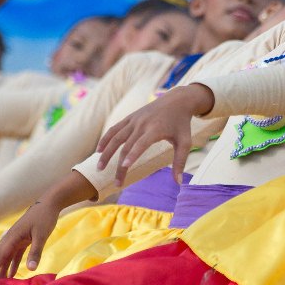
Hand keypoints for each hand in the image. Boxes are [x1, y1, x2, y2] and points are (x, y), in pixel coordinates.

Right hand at [0, 199, 61, 284]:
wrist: (49, 204)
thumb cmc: (45, 218)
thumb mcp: (41, 235)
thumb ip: (35, 252)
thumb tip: (31, 269)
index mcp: (12, 237)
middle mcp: (10, 239)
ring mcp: (16, 239)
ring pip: (4, 257)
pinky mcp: (22, 240)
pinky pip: (14, 255)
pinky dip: (11, 265)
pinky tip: (10, 275)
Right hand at [96, 84, 214, 184]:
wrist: (177, 100)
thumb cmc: (181, 124)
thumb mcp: (185, 142)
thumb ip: (180, 162)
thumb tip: (178, 183)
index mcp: (155, 129)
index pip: (141, 144)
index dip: (133, 154)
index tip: (125, 166)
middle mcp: (142, 124)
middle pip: (126, 146)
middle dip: (120, 166)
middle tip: (117, 184)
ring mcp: (134, 119)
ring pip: (116, 137)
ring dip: (106, 152)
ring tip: (99, 168)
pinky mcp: (130, 117)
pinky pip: (114, 129)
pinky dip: (105, 139)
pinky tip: (99, 150)